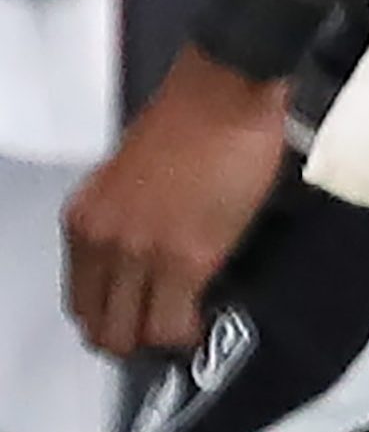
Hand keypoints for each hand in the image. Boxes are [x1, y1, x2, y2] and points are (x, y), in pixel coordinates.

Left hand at [63, 45, 291, 357]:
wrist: (225, 91)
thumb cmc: (188, 120)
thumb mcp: (128, 175)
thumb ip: (123, 219)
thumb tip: (141, 256)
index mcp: (85, 219)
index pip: (79, 300)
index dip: (107, 319)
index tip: (130, 319)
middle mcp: (103, 242)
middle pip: (100, 326)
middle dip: (129, 339)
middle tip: (156, 333)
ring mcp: (143, 253)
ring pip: (132, 334)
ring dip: (157, 340)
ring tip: (181, 330)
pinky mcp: (188, 258)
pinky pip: (173, 323)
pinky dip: (185, 334)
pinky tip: (199, 323)